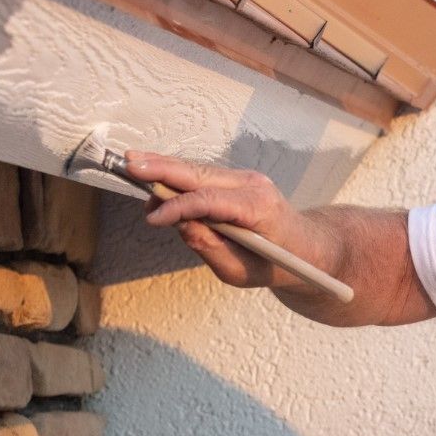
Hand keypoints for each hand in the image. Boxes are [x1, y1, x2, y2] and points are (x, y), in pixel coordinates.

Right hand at [125, 150, 321, 291]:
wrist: (306, 248)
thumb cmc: (274, 264)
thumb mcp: (240, 271)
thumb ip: (209, 248)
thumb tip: (179, 224)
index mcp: (258, 208)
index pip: (210, 200)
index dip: (178, 206)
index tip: (152, 219)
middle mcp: (253, 185)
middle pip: (200, 173)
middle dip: (163, 168)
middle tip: (129, 164)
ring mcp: (247, 178)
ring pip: (199, 170)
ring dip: (164, 169)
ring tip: (132, 167)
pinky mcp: (238, 180)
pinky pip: (202, 175)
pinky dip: (177, 176)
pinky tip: (153, 178)